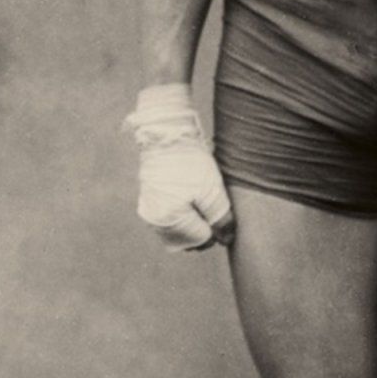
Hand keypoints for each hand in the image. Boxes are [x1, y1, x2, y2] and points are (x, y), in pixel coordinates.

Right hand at [125, 82, 235, 251]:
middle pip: (186, 239)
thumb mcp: (213, 192)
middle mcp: (155, 221)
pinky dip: (182, 215)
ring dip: (192, 222)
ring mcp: (150, 213)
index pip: (200, 241)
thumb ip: (221, 220)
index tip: (217, 207)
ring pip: (178, 231)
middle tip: (212, 205)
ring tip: (201, 199)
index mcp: (170, 221)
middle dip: (203, 228)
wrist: (167, 135)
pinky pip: (169, 220)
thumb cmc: (191, 163)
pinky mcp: (149, 202)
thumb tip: (227, 241)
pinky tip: (191, 198)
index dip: (214, 228)